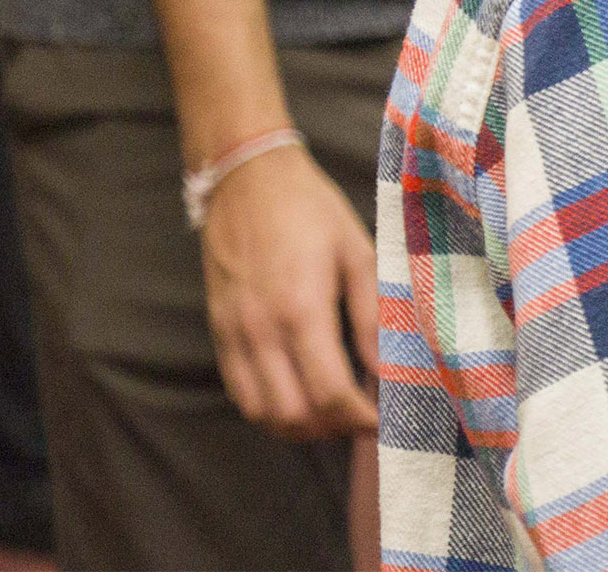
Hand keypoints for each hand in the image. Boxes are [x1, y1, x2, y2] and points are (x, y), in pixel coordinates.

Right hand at [200, 143, 379, 439]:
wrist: (247, 179)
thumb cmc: (311, 210)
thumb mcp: (357, 252)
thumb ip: (373, 315)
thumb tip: (390, 367)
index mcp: (300, 309)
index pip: (328, 392)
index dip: (358, 417)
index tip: (382, 420)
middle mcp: (260, 330)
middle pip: (291, 414)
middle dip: (331, 428)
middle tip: (362, 418)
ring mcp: (232, 334)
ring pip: (260, 412)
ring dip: (298, 426)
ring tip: (333, 414)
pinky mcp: (218, 331)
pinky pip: (239, 390)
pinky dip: (269, 407)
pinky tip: (298, 394)